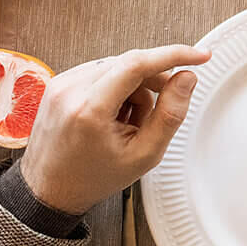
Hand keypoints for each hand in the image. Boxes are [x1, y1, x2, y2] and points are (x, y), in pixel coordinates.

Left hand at [17, 45, 209, 214]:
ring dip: (133, 87)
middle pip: (131, 63)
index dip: (174, 54)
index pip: (137, 63)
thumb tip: (186, 78)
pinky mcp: (58, 82)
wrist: (48, 191)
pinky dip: (116, 87)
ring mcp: (61, 84)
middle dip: (153, 83)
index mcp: (89, 109)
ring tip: (126, 121)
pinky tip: (111, 114)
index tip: (198, 56)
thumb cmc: (92, 177)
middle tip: (154, 113)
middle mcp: (70, 90)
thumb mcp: (144, 155)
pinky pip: (102, 71)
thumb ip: (171, 114)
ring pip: (118, 66)